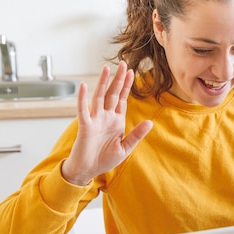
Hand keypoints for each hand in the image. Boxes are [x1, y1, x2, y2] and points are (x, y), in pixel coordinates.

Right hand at [61, 62, 152, 185]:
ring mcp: (95, 120)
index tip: (131, 72)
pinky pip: (83, 110)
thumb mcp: (125, 148)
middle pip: (112, 94)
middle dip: (118, 79)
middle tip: (123, 63)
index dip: (126, 86)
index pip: (122, 99)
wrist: (88, 170)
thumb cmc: (104, 159)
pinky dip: (83, 98)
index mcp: (116, 121)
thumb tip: (150, 122)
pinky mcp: (85, 126)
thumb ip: (136, 135)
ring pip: (99, 97)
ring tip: (106, 68)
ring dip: (103, 83)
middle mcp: (105, 117)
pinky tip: (84, 86)